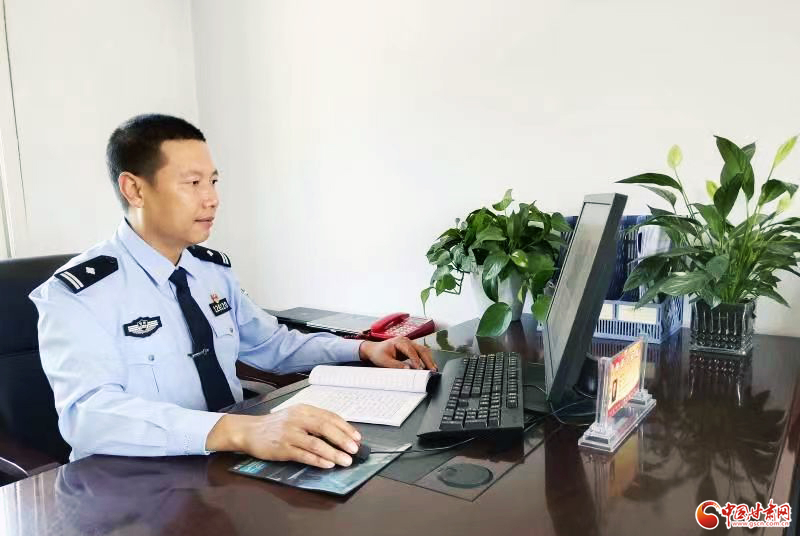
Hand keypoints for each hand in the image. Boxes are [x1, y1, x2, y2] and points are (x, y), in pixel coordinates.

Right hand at [206, 404, 361, 468]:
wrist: (249, 431)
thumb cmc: (277, 425)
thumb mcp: (296, 416)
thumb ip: (315, 421)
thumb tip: (340, 433)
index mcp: (304, 410)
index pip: (329, 416)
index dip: (345, 427)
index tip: (357, 438)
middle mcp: (297, 419)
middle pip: (324, 427)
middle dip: (342, 439)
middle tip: (354, 449)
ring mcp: (289, 434)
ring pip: (315, 443)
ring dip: (333, 453)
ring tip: (345, 461)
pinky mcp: (282, 449)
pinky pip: (303, 455)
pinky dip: (317, 460)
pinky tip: (328, 465)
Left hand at [358, 337, 436, 370]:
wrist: (373, 350)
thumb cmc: (378, 354)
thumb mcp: (384, 361)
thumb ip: (396, 365)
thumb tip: (408, 370)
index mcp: (399, 341)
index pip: (410, 350)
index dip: (416, 360)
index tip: (419, 369)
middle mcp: (406, 341)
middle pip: (420, 349)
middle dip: (427, 360)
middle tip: (432, 369)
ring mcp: (409, 344)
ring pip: (423, 350)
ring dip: (429, 359)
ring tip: (433, 369)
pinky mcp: (411, 349)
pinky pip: (421, 353)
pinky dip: (426, 359)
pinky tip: (429, 366)